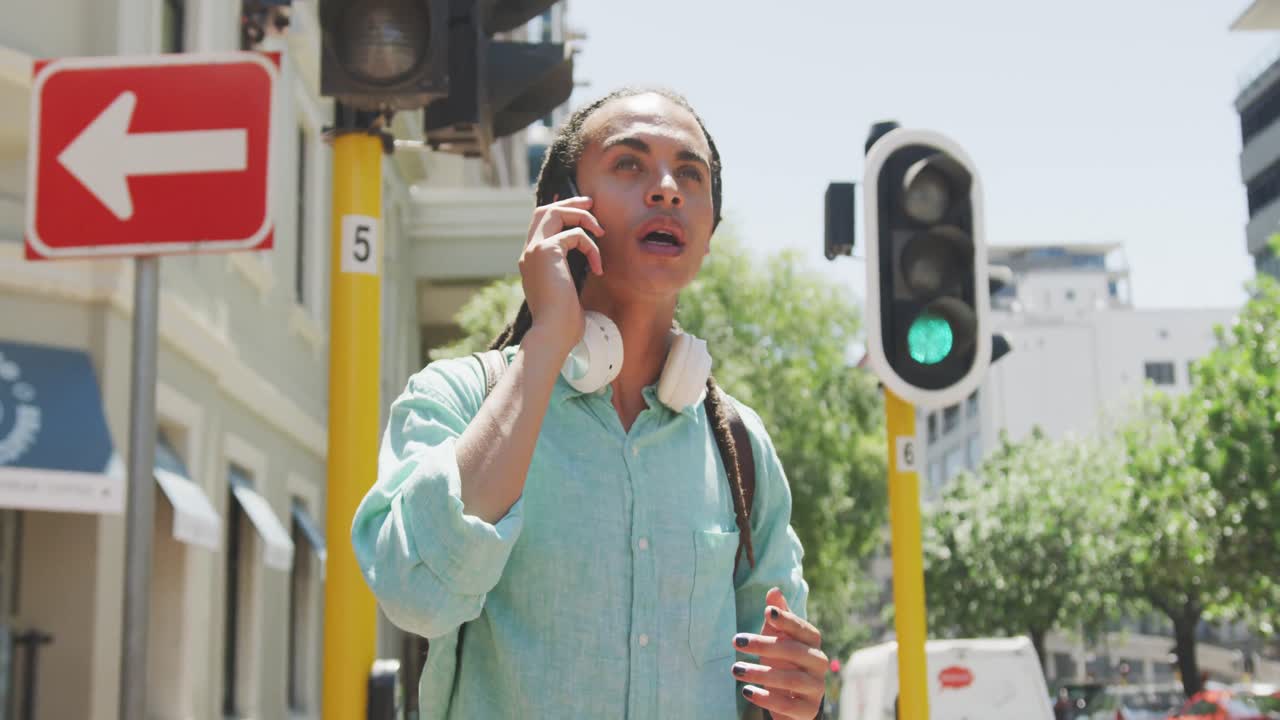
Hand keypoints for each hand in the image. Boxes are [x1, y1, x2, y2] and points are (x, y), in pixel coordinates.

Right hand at [518, 196, 604, 357]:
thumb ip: (569, 274)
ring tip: (601, 231)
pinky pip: (575, 235)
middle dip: (570, 203)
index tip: (582, 210)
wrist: (552, 333)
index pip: (541, 225)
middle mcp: (528, 253)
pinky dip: (592, 247)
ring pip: (554, 212)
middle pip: (544, 211)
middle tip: (591, 203)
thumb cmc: (562, 323)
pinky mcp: (546, 252)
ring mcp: (534, 250)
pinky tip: (598, 268)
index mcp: (531, 262)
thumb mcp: (566, 293)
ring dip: (581, 216)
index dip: (560, 212)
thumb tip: (588, 266)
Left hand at [731, 587, 826, 719]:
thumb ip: (776, 616)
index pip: (804, 630)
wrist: (789, 701)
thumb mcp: (775, 638)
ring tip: (735, 669)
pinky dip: (767, 698)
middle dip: (764, 645)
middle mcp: (819, 664)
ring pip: (792, 679)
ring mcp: (816, 688)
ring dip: (760, 673)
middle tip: (736, 641)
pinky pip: (789, 705)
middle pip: (795, 651)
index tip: (766, 612)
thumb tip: (774, 590)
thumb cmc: (781, 662)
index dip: (788, 620)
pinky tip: (747, 691)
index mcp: (812, 644)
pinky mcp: (808, 711)